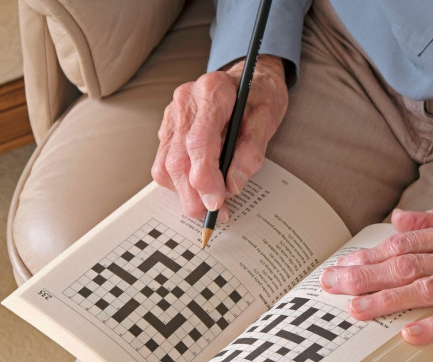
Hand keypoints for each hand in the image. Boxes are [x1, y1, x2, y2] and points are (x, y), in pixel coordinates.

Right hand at [152, 55, 288, 219]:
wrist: (249, 76)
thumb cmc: (259, 95)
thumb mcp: (268, 117)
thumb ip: (252, 150)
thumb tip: (234, 184)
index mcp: (211, 92)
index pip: (198, 143)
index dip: (205, 178)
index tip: (218, 203)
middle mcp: (185, 101)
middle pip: (177, 159)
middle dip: (194, 195)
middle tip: (216, 215)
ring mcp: (172, 115)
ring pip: (165, 165)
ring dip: (185, 194)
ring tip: (211, 207)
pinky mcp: (169, 129)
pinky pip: (164, 163)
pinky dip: (180, 183)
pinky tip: (200, 189)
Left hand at [319, 210, 432, 344]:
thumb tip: (397, 221)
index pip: (405, 244)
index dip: (370, 256)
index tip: (343, 265)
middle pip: (407, 264)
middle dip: (365, 276)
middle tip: (333, 286)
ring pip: (428, 288)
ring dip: (388, 299)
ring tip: (356, 309)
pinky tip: (408, 332)